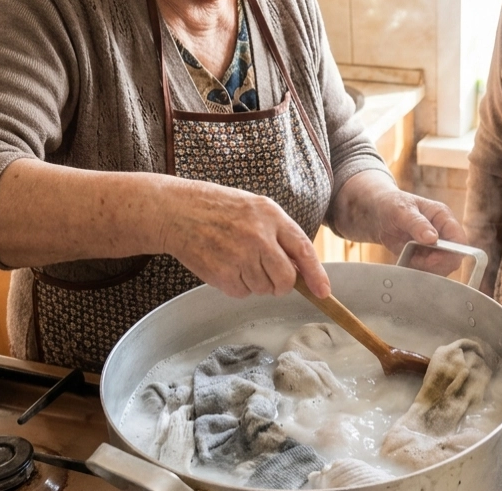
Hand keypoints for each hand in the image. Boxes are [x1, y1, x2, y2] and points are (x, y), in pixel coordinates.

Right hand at [157, 179, 329, 298]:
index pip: (303, 250)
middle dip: (281, 285)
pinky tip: (225, 265)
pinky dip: (236, 286)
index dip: (316, 274)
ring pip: (263, 289)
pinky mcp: (222, 274)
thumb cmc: (219, 209)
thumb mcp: (256, 208)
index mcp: (271, 216)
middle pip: (285, 280)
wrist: (178, 211)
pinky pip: (242, 293)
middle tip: (268, 275)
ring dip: (255, 283)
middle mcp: (258, 237)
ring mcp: (240, 257)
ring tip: (237, 259)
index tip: (323, 292)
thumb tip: (301, 268)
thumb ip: (280, 233)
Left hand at [332, 171, 467, 275]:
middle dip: (435, 264)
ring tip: (408, 256)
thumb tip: (433, 238)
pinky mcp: (425, 257)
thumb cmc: (391, 204)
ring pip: (441, 269)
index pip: (460, 241)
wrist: (376, 213)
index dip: (451, 253)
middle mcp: (444, 233)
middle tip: (415, 260)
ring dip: (424, 269)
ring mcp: (435, 247)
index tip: (431, 258)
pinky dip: (417, 271)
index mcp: (443, 217)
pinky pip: (427, 272)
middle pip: (453, 259)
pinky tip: (406, 260)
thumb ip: (417, 223)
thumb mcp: (401, 210)